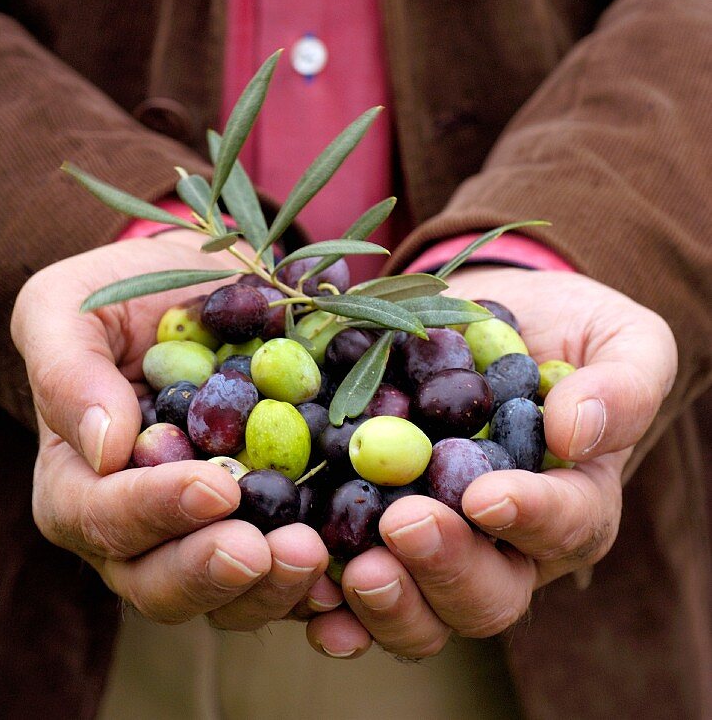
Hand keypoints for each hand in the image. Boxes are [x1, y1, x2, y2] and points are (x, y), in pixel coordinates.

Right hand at [11, 232, 340, 628]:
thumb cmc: (117, 289)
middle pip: (162, 582)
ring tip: (316, 556)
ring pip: (230, 595)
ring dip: (273, 588)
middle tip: (268, 549)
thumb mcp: (64, 305)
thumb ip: (67, 371)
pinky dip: (321, 584)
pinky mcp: (269, 523)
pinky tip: (354, 571)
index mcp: (78, 485)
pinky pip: (290, 570)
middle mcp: (138, 529)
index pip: (104, 517)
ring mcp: (207, 534)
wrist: (201, 281)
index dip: (157, 510)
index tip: (214, 487)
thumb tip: (103, 446)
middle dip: (215, 572)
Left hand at [306, 268, 676, 659]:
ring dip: (386, 602)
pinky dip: (327, 600)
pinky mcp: (374, 536)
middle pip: (488, 595)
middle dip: (446, 567)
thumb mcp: (620, 339)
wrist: (483, 316)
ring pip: (422, 614)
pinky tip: (306, 586)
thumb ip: (623, 385)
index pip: (565, 525)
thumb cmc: (567, 329)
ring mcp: (439, 550)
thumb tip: (576, 431)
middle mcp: (507, 547)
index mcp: (575, 504)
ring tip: (352, 569)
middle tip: (404, 523)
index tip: (487, 495)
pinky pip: (353, 590)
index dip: (530, 518)